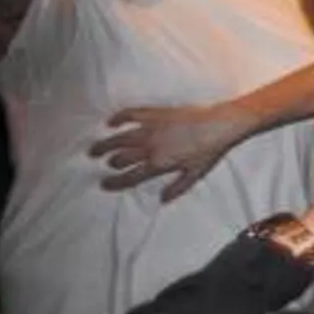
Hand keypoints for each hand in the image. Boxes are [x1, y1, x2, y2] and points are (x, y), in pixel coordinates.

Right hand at [91, 104, 243, 201]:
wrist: (219, 124)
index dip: (114, 183)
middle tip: (104, 163)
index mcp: (159, 164)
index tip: (104, 185)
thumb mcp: (196, 174)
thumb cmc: (210, 150)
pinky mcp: (154, 114)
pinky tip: (110, 122)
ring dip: (105, 145)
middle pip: (121, 158)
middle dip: (111, 163)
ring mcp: (150, 129)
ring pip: (119, 139)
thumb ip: (178, 188)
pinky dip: (118, 118)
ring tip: (94, 150)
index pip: (130, 177)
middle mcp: (150, 147)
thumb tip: (163, 200)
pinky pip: (130, 114)